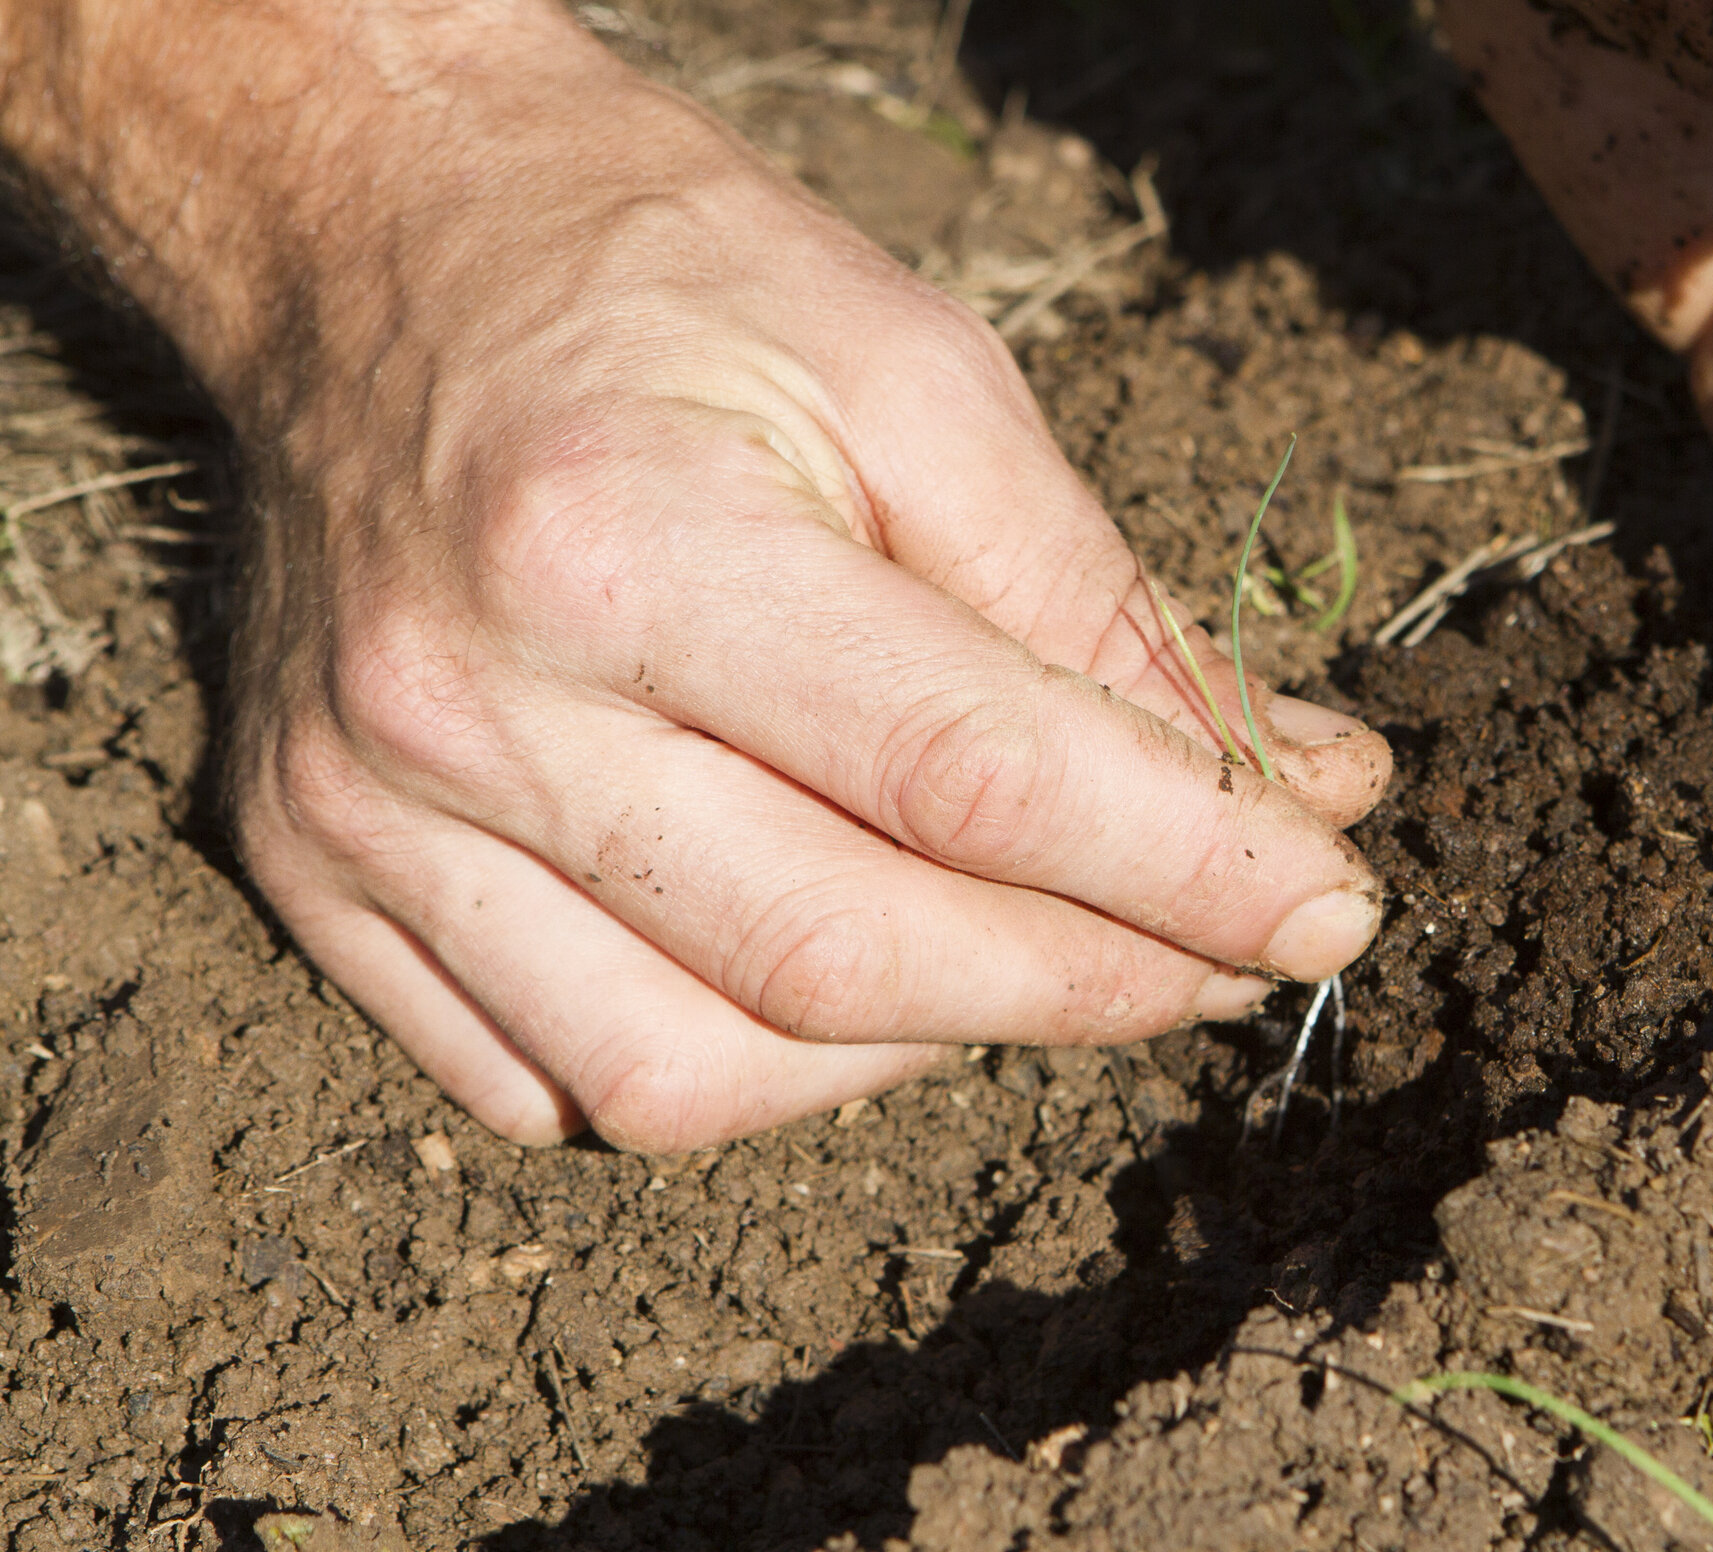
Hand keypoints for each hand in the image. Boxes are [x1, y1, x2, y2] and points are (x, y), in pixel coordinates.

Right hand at [2, 3, 1389, 1149]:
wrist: (369, 233)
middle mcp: (465, 705)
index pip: (967, 780)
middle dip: (1092, 984)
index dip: (1186, 869)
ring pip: (696, 1077)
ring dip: (922, 1052)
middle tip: (1229, 952)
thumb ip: (1102, 604)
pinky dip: (745, 1070)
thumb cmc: (661, 278)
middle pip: (843, 958)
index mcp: (618, 538)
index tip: (1333, 905)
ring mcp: (366, 815)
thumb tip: (1304, 786)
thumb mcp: (919, 375)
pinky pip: (557, 1091)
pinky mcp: (313, 876)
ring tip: (1021, 948)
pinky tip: (837, 978)